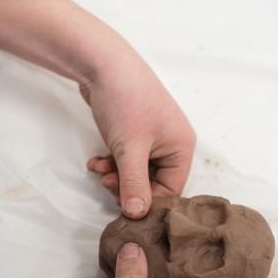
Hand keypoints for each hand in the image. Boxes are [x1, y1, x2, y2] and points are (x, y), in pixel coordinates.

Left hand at [83, 51, 195, 218]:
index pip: (172, 189)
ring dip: (117, 175)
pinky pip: (126, 157)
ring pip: (137, 170)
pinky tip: (96, 161)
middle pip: (153, 181)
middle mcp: (171, 141)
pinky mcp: (134, 130)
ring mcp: (152, 135)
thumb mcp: (130, 149)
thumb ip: (134, 184)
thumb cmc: (125, 100)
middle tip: (108, 185)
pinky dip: (112, 162)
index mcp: (182, 146)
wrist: (101, 63)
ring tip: (101, 172)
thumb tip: (137, 214)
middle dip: (128, 186)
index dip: (147, 200)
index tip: (124, 205)